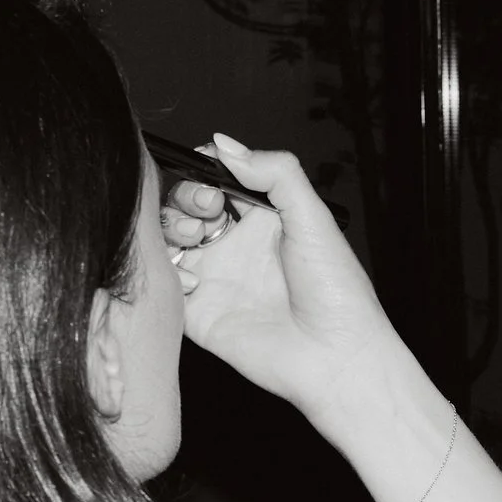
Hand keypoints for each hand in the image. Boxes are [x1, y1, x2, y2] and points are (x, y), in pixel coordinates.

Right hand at [167, 137, 403, 420]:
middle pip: (185, 206)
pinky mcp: (199, 314)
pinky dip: (167, 272)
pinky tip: (191, 276)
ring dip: (171, 229)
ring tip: (196, 237)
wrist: (336, 357)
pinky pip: (165, 285)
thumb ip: (274, 172)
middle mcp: (236, 246)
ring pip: (169, 241)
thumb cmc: (337, 292)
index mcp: (263, 220)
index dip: (206, 171)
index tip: (209, 172)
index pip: (217, 181)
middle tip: (207, 209)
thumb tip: (225, 144)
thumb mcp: (313, 216)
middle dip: (185, 197)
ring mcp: (215, 279)